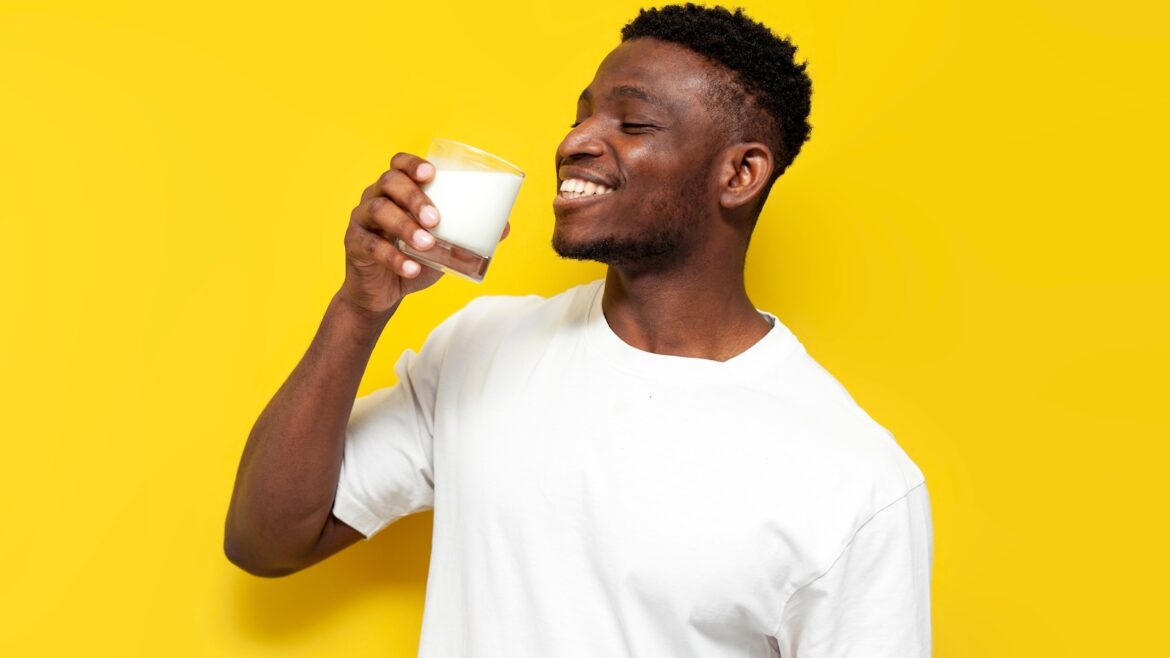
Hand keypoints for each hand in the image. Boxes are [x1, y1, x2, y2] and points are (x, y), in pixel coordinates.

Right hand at [338, 153, 510, 316]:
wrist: (382, 292)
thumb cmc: (414, 258)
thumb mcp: (443, 245)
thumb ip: (469, 234)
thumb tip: (505, 227)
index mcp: (397, 190)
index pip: (399, 164)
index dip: (413, 164)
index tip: (432, 174)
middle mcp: (376, 197)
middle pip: (389, 183)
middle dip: (414, 197)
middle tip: (436, 219)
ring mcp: (362, 220)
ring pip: (378, 210)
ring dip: (404, 226)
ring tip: (427, 244)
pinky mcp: (354, 245)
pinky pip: (370, 245)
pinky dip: (393, 257)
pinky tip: (411, 268)